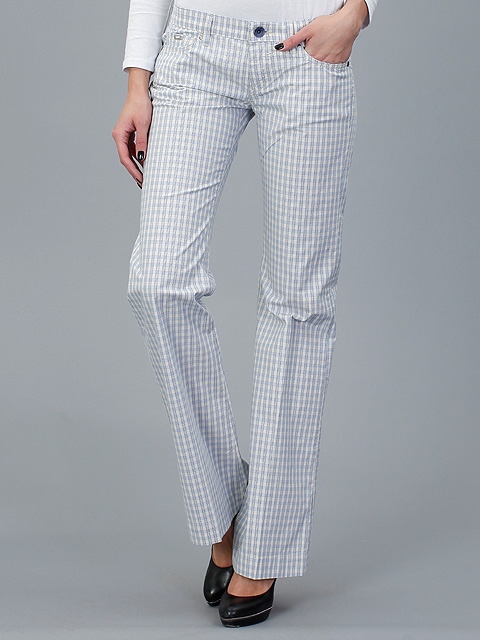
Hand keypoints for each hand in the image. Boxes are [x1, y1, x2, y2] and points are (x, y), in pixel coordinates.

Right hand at [112, 68, 151, 187]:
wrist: (139, 91)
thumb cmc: (140, 105)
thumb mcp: (144, 125)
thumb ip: (142, 142)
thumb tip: (142, 158)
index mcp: (119, 135)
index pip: (124, 158)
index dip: (132, 171)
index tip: (140, 180)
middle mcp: (119, 136)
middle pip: (125, 159)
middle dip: (134, 172)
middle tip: (143, 184)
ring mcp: (123, 135)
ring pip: (128, 155)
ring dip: (136, 166)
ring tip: (144, 177)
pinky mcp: (129, 133)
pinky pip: (132, 148)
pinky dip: (138, 157)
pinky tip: (145, 163)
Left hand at [275, 0, 367, 63]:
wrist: (348, 22)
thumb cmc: (328, 24)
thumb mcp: (307, 30)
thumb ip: (293, 40)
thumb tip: (279, 47)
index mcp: (312, 55)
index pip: (303, 63)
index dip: (303, 59)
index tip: (304, 57)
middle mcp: (321, 61)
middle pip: (313, 65)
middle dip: (312, 60)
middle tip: (317, 49)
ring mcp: (332, 63)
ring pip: (324, 66)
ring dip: (322, 60)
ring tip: (325, 49)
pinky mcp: (341, 61)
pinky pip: (334, 65)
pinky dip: (332, 60)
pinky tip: (332, 51)